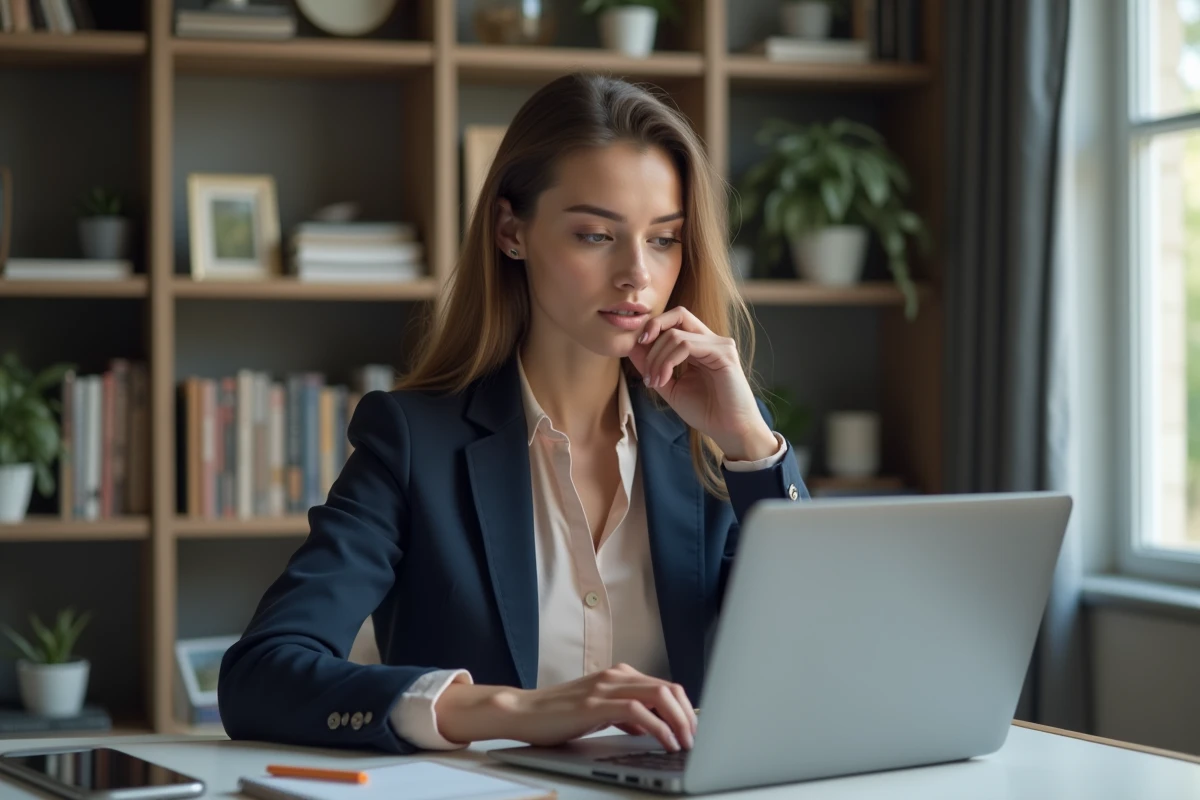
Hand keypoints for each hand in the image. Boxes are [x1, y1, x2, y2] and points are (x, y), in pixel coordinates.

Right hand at [435, 664, 697, 751]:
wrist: (523, 712)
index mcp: (619, 675)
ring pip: (659, 695)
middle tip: (696, 740)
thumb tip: (650, 727)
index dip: (685, 708)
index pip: (665, 686)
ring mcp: (605, 688)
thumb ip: (624, 713)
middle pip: (669, 688)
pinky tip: (665, 742)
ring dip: (679, 721)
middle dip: (689, 715)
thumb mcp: (598, 711)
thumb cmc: (558, 714)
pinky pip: (639, 711)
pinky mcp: (595, 704)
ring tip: (686, 743)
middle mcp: (616, 675)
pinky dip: (658, 727)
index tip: (694, 730)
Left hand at [626, 306, 776, 461]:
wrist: (729, 431)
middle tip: (643, 362)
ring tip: (654, 382)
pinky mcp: (723, 354)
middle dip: (652, 334)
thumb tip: (632, 347)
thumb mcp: (669, 386)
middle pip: (677, 314)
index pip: (674, 320)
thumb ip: (653, 366)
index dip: (652, 328)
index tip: (637, 348)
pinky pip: (686, 346)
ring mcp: (719, 345)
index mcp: (700, 345)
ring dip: (657, 358)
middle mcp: (711, 340)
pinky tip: (664, 380)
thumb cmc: (705, 411)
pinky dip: (668, 362)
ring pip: (676, 335)